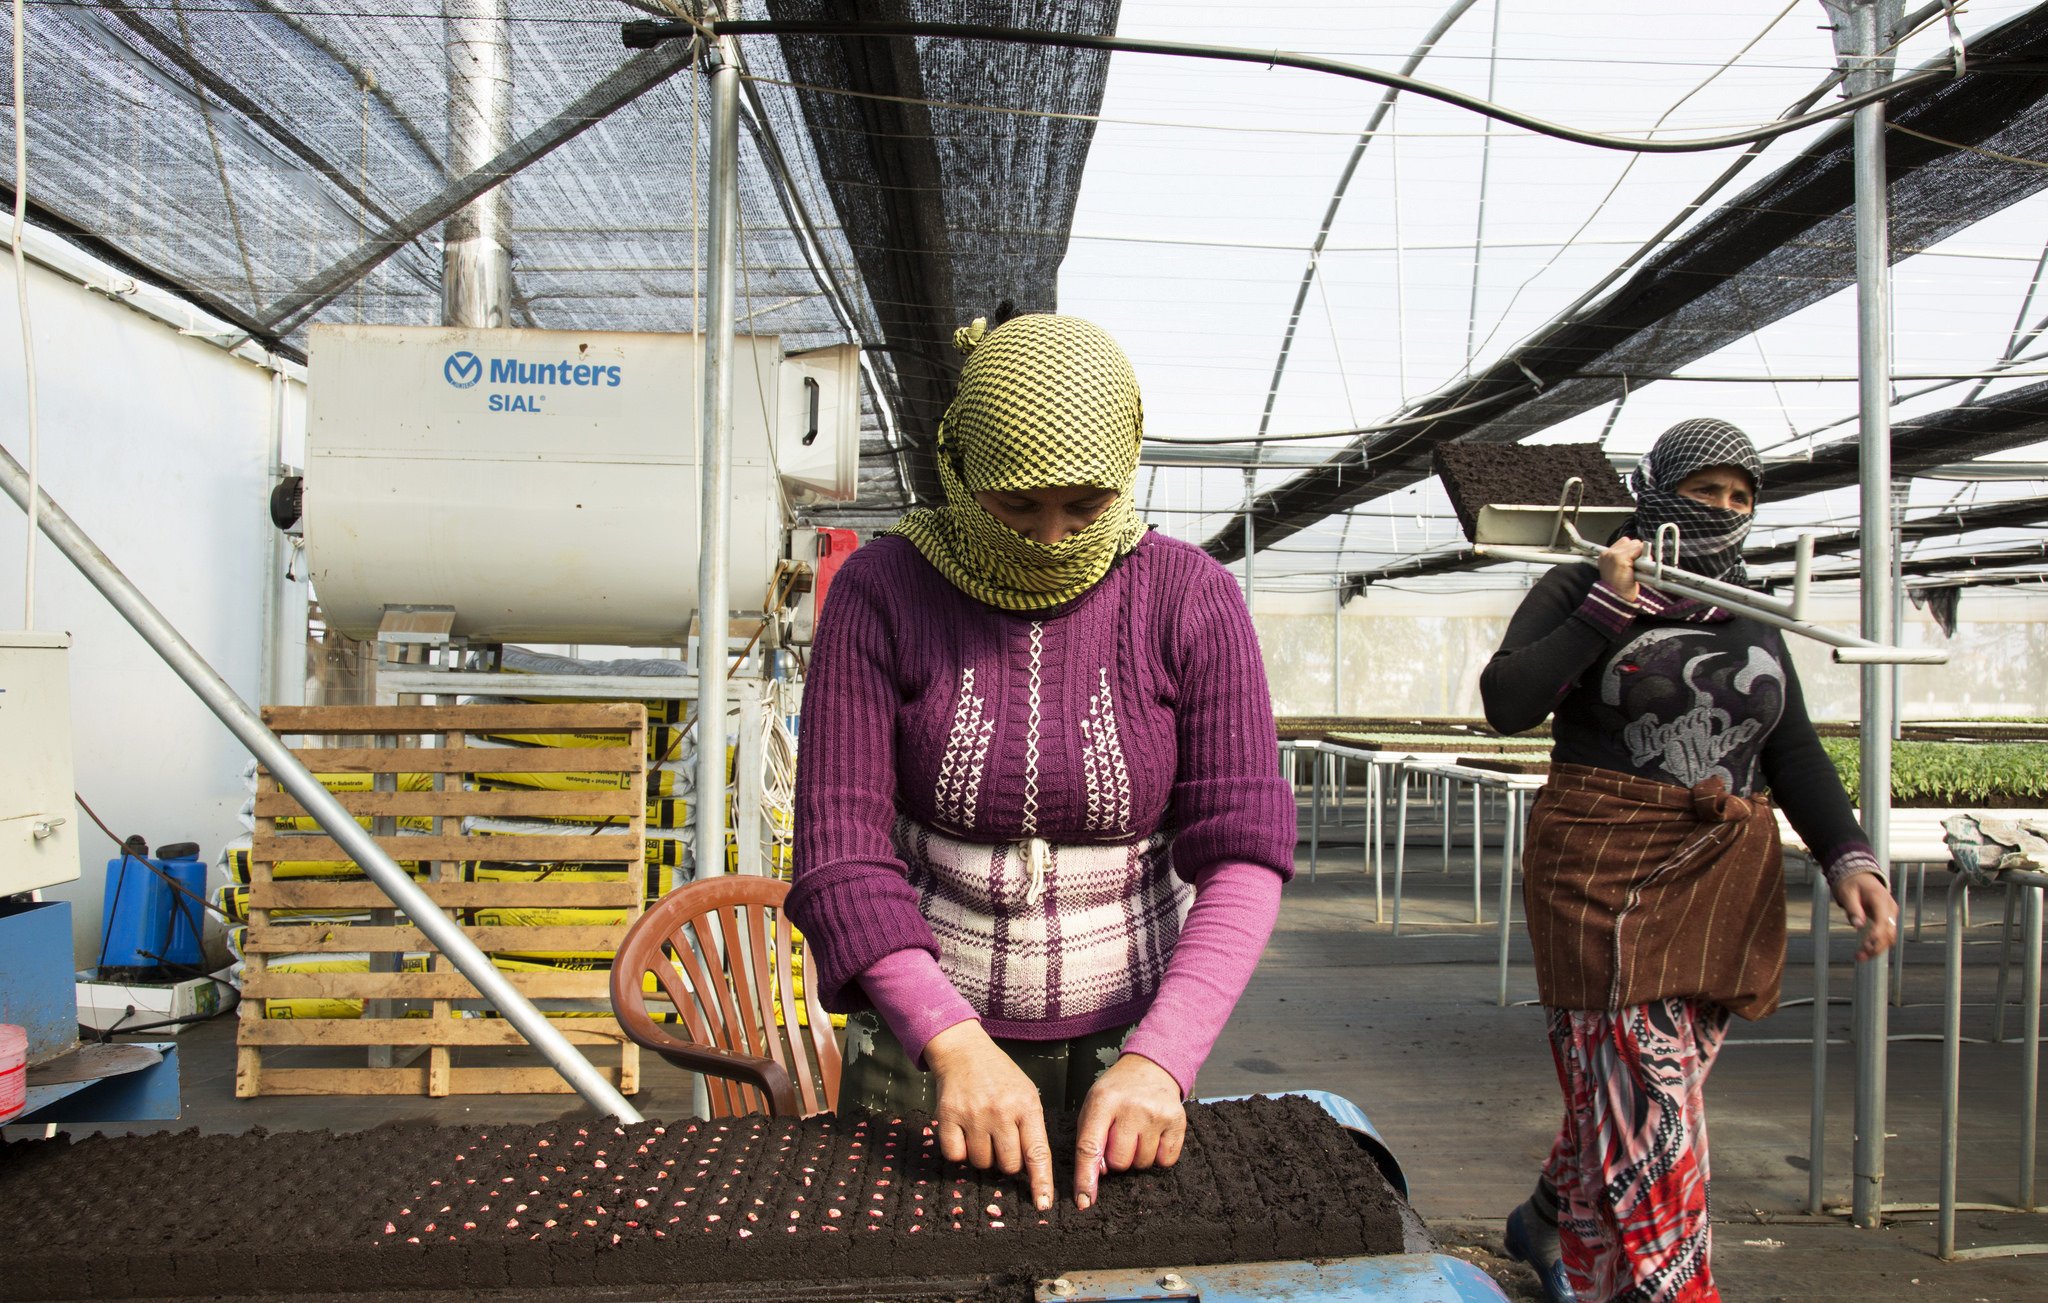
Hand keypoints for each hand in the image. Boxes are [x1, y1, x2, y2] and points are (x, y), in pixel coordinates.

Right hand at [924, 1021, 1054, 1211]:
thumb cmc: (1000, 1078)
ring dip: (982, 1156)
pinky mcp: (948, 1116)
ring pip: (981, 1163)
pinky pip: (955, 1156)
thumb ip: (1031, 1128)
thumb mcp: (1026, 1094)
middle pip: (1007, 1165)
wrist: (964, 1052)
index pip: (1037, 1153)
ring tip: (982, 1132)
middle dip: (1006, 1162)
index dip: (1041, 1182)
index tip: (1043, 1204)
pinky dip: (959, 1152)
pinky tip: (964, 1133)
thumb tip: (1030, 1171)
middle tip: (1001, 1141)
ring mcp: (973, 1114)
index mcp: (1026, 1105)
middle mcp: (1001, 1111)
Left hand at [1073, 1054, 1186, 1209]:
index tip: (1083, 1202)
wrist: (1149, 1069)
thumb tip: (1098, 1177)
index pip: (1090, 1147)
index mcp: (1103, 1101)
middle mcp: (1131, 1107)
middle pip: (1119, 1163)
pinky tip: (1153, 1136)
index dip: (1086, 1178)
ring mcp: (1157, 1114)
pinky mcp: (1178, 1121)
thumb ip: (1089, 1139)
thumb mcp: (1093, 1106)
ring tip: (1137, 1132)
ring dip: (1137, 1156)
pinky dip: (1157, 1156)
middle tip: (1120, 1137)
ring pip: (1142, 1164)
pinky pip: (1165, 1161)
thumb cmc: (1116, 1093)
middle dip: (1116, 1158)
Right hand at [1598, 537, 1645, 603]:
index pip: (1625, 543)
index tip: (1633, 565)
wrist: (1618, 600)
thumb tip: (1643, 548)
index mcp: (1605, 556)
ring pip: (1636, 544)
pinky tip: (1638, 570)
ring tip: (1636, 570)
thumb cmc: (1621, 589)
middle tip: (1635, 569)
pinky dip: (1642, 558)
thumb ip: (1627, 559)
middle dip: (1637, 553)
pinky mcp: (1619, 558)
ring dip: (1640, 556)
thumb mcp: (1621, 571)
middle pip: (1631, 542)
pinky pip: (1639, 549)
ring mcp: (1612, 555)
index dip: (1632, 553)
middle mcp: (1607, 553)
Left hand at [1835, 872, 1897, 960]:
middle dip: (1876, 947)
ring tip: (1860, 956)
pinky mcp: (1887, 918)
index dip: (1876, 936)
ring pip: (1890, 937)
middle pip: (1889, 933)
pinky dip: (1878, 944)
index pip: (1883, 921)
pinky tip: (1866, 950)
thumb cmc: (1852, 882)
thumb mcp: (1847, 893)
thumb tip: (1857, 925)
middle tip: (1859, 956)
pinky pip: (1886, 934)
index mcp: (1881, 900)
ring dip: (1877, 949)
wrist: (1859, 875)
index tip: (1866, 946)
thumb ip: (1853, 909)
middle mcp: (1890, 908)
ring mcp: (1891, 914)